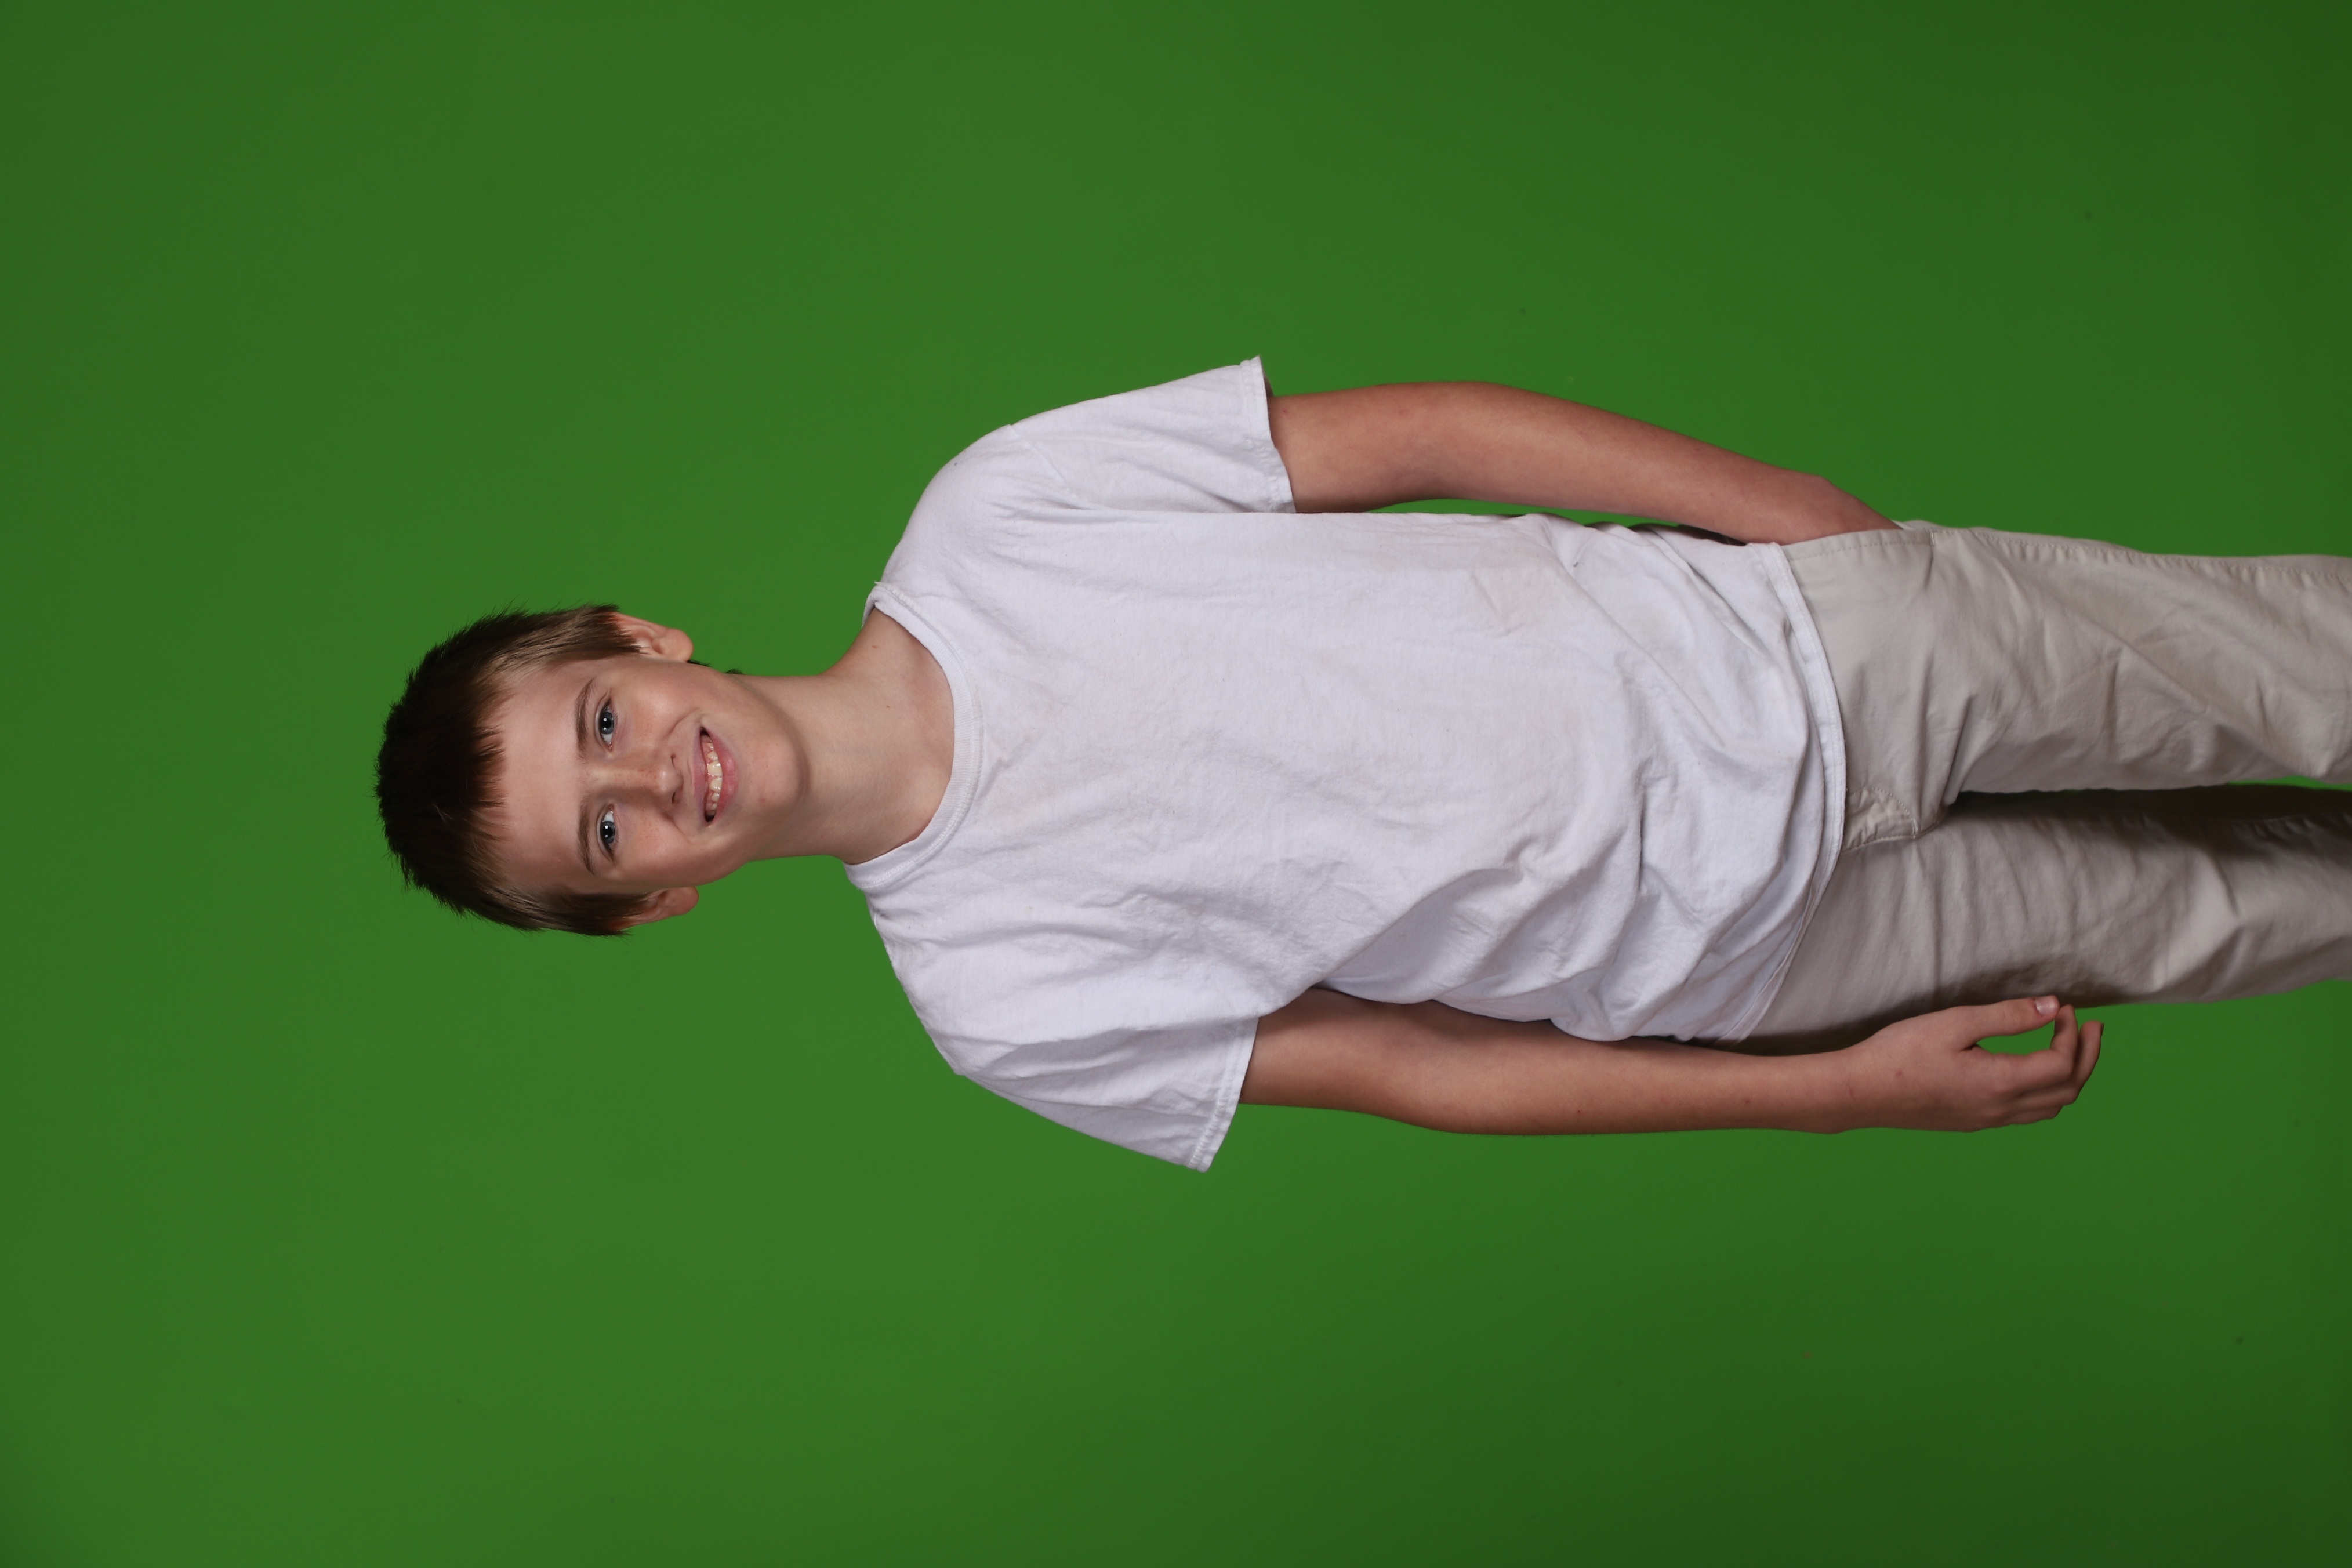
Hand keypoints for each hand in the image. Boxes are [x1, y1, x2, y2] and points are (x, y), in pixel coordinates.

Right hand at [1832, 997, 2102, 1131]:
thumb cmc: (1901, 1053)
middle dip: (2085, 1056)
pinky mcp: (1973, 1122)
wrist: (1860, 1092)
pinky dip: (2046, 1091)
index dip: (2073, 1034)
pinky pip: (2028, 1113)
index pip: (2062, 1063)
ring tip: (2069, 1047)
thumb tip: (2052, 1008)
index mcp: (2001, 1083)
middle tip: (2089, 1026)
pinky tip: (2032, 1070)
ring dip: (2070, 1076)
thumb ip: (2007, 1016)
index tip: (2065, 1008)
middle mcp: (2001, 1109)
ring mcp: (1988, 1120)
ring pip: (2051, 1107)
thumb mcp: (1955, 1023)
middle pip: (2068, 1090)